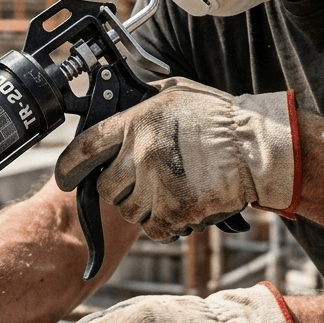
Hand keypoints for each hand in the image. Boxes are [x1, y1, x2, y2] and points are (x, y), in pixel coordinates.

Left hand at [54, 78, 298, 242]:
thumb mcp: (175, 94)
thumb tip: (114, 103)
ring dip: (144, 207)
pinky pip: (153, 228)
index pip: (85, 146)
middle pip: (106, 187)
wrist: (258, 147)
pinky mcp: (175, 208)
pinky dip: (164, 225)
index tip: (65, 177)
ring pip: (128, 211)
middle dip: (121, 189)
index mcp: (137, 121)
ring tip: (169, 193)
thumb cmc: (221, 118)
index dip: (70, 165)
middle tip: (144, 183)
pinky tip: (180, 211)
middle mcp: (141, 151)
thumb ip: (142, 104)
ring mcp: (156, 182)